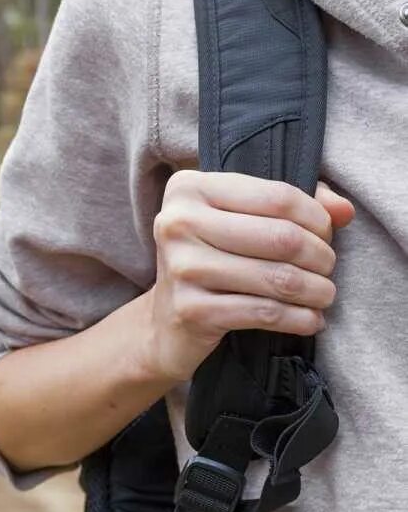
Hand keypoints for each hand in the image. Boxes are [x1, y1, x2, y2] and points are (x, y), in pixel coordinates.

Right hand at [144, 170, 355, 381]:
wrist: (166, 322)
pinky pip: (266, 313)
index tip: (325, 237)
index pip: (278, 197)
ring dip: (316, 291)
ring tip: (324, 295)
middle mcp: (178, 224)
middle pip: (282, 237)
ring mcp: (181, 268)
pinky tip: (309, 320)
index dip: (317, 219)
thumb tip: (344, 210)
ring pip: (279, 277)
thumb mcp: (241, 221)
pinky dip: (299, 319)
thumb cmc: (211, 261)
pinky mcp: (191, 310)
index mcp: (188, 189)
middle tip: (326, 269)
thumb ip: (293, 205)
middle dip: (321, 257)